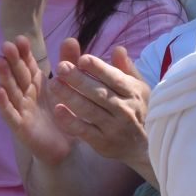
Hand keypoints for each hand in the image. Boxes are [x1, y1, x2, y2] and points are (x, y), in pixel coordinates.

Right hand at [0, 36, 71, 166]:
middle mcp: (26, 94)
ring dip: (3, 77)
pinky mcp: (20, 127)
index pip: (28, 65)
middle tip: (6, 45)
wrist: (67, 148)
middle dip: (11, 60)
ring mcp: (21, 110)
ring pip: (11, 91)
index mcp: (37, 84)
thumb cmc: (64, 115)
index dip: (24, 53)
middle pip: (17, 75)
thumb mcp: (69, 87)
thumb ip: (69, 63)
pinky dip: (3, 103)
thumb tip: (71, 38)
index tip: (21, 39)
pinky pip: (10, 114)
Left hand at [51, 40, 151, 172]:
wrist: (141, 147)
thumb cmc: (135, 109)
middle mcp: (123, 109)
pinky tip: (58, 110)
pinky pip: (84, 130)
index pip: (114, 78)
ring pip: (89, 110)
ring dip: (70, 97)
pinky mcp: (101, 142)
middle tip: (61, 67)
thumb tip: (119, 48)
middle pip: (99, 93)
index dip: (98, 68)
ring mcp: (112, 126)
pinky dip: (71, 121)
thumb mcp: (137, 88)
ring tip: (54, 84)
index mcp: (132, 92)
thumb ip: (125, 68)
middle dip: (79, 79)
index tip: (82, 59)